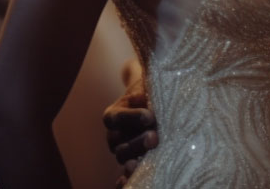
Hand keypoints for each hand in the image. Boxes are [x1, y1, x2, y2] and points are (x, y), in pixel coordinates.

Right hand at [103, 61, 156, 185]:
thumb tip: (152, 100)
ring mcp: (122, 150)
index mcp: (114, 115)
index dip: (130, 118)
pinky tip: (129, 180)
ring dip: (138, 156)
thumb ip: (148, 94)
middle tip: (154, 137)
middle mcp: (114, 135)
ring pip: (123, 157)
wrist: (155, 105)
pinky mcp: (132, 161)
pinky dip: (127, 178)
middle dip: (137, 142)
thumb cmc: (151, 94)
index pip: (115, 118)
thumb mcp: (149, 89)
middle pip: (118, 142)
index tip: (149, 116)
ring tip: (153, 155)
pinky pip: (125, 173)